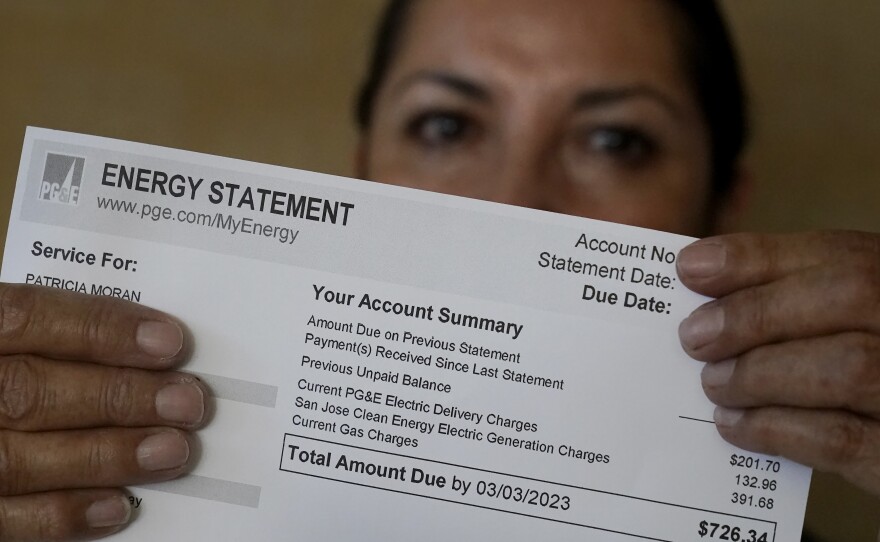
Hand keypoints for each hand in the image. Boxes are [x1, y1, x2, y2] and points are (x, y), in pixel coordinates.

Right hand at [0, 284, 207, 540]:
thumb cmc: (10, 366)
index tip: (170, 342)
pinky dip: (63, 513)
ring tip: (173, 450)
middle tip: (187, 402)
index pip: (26, 318)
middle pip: (28, 391)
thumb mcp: (17, 337)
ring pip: (18, 459)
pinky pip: (2, 520)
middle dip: (118, 396)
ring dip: (107, 455)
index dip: (100, 328)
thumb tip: (153, 342)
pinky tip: (120, 505)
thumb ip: (63, 333)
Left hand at [676, 231, 879, 495]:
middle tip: (694, 337)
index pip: (841, 254)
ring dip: (759, 374)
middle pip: (850, 294)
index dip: (759, 258)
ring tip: (712, 384)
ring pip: (848, 367)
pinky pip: (841, 439)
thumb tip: (697, 268)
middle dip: (755, 313)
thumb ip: (784, 291)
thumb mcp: (839, 321)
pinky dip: (774, 428)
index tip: (691, 268)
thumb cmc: (857, 367)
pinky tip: (733, 424)